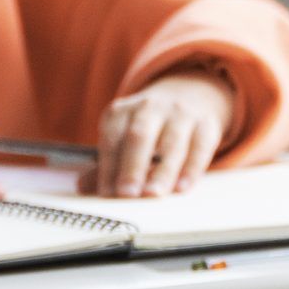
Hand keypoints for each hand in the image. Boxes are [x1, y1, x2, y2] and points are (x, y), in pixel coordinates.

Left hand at [90, 70, 238, 197]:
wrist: (189, 93)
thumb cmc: (149, 126)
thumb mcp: (124, 136)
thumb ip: (106, 163)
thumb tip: (82, 187)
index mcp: (122, 112)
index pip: (112, 139)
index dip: (108, 167)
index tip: (106, 194)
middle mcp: (150, 108)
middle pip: (139, 137)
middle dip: (131, 167)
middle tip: (127, 194)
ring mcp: (180, 114)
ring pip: (171, 144)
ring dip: (161, 171)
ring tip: (153, 194)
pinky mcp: (205, 125)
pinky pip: (199, 147)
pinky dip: (191, 169)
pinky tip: (182, 188)